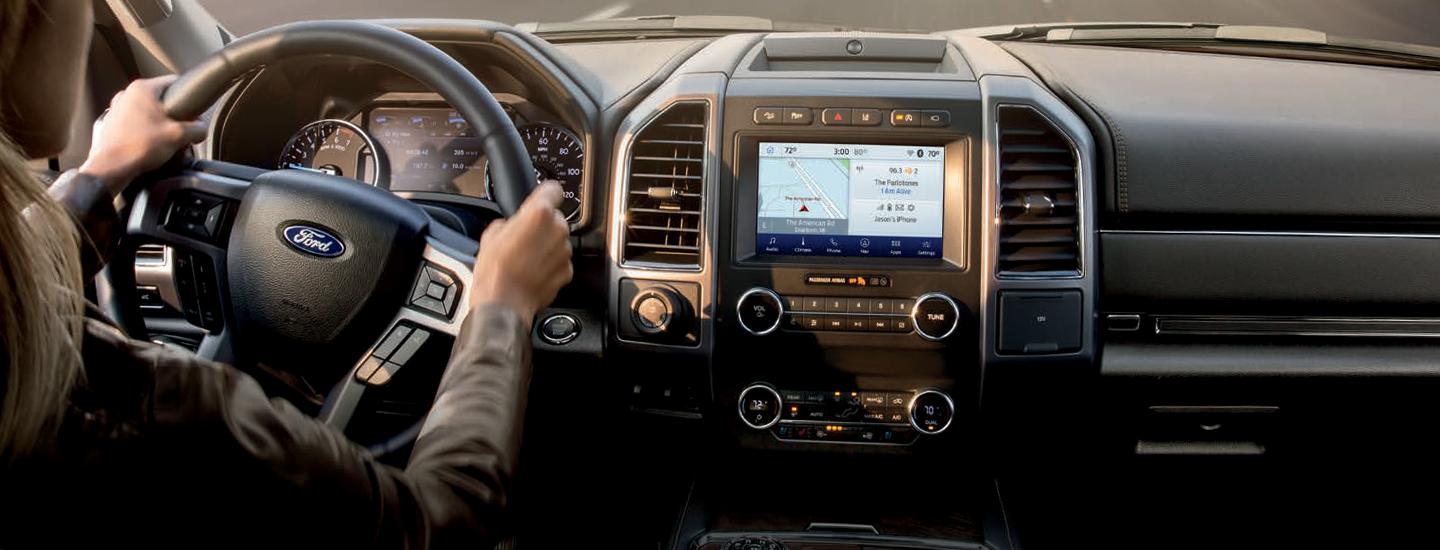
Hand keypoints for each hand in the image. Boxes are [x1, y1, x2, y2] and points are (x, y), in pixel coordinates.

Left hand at [79, 75, 207, 194]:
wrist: (112, 167)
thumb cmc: (141, 146)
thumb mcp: (179, 136)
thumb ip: (197, 129)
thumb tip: (202, 129)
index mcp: (143, 88)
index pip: (175, 82)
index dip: (190, 97)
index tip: (195, 112)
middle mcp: (127, 94)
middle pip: (162, 99)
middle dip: (175, 114)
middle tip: (182, 130)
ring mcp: (117, 108)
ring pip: (149, 111)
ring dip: (160, 123)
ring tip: (167, 140)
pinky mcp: (112, 123)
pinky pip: (137, 123)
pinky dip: (147, 131)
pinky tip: (152, 145)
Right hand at [469, 182, 573, 320]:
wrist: (504, 303)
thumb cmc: (495, 271)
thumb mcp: (491, 235)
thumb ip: (508, 221)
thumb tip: (512, 224)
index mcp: (538, 213)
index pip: (553, 189)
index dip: (546, 193)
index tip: (543, 197)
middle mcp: (557, 229)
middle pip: (555, 218)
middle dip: (542, 225)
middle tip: (524, 238)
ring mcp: (564, 251)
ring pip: (558, 240)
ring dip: (546, 245)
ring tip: (525, 258)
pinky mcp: (567, 270)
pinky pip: (560, 260)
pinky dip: (550, 263)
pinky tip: (532, 271)